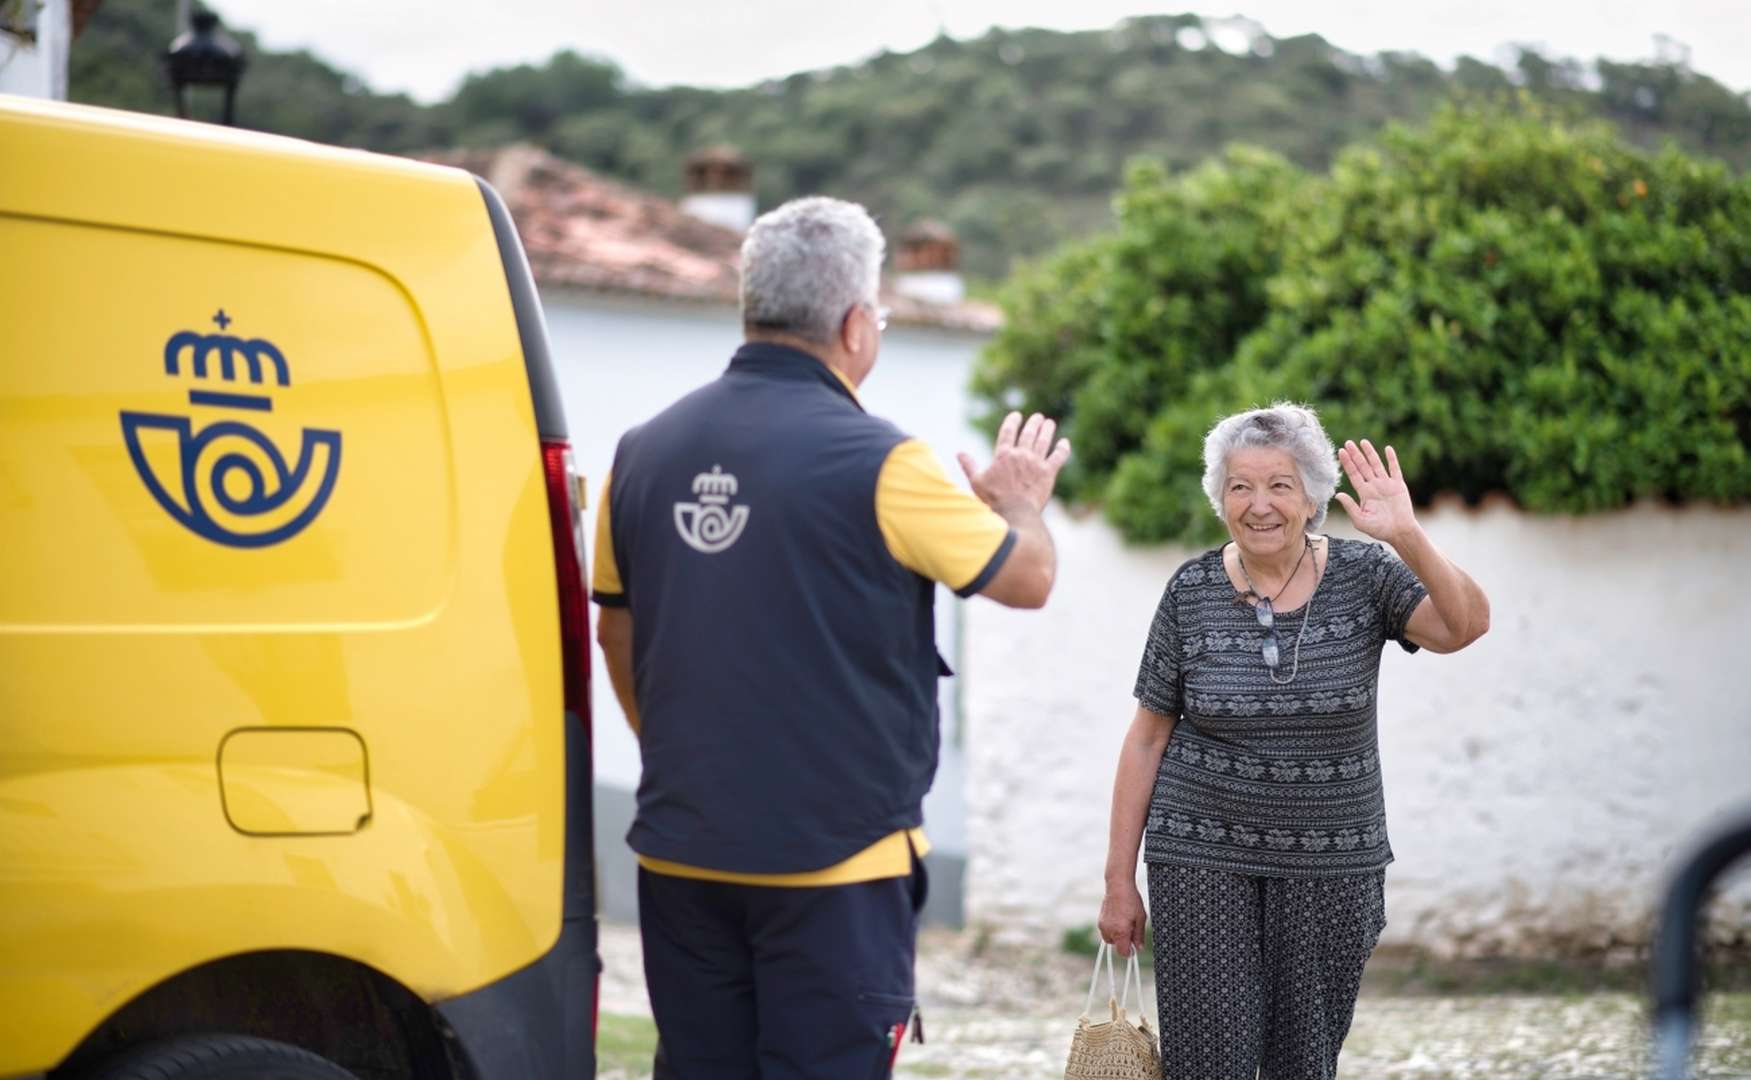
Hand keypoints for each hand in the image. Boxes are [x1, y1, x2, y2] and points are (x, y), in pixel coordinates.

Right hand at [957, 411, 1071, 514]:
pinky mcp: (1048, 473)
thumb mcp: (976, 482)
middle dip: (1034, 423)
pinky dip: (1063, 449)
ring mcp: (1036, 463)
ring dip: (1047, 430)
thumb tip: (959, 453)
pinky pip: (1058, 457)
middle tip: (1038, 417)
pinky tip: (1064, 442)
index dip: (1013, 421)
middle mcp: (1021, 455)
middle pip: (1029, 433)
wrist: (1014, 513)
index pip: (1008, 432)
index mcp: (1003, 455)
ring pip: (1044, 441)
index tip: (1017, 415)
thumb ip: (969, 465)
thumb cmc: (993, 500)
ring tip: (1049, 423)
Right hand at [1098, 879, 1147, 957]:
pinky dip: (1112, 929)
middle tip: (1131, 930)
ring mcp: (1102, 925)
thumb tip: (1139, 948)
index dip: (1129, 952)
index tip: (1134, 948)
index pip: (1123, 953)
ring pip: (1109, 939)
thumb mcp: (1141, 918)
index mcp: (1121, 932)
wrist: (1118, 886)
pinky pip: (1106, 931)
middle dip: (1123, 942)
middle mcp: (1109, 930)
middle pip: (1115, 946)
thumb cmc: (1132, 901)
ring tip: (1124, 922)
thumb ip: (1139, 936)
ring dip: (1116, 936)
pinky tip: (1118, 918)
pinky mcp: (1100, 920)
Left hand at [1335, 438, 1417, 544]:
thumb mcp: (1360, 520)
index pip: (1353, 474)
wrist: (1399, 532)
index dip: (1347, 463)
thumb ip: (1350, 506)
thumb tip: (1337, 494)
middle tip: (1348, 443)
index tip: (1341, 452)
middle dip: (1355, 455)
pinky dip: (1391, 459)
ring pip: (1376, 465)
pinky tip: (1387, 449)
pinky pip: (1395, 469)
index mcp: (1364, 493)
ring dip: (1370, 453)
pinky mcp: (1398, 485)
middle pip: (1362, 467)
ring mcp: (1386, 484)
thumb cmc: (1379, 529)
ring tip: (1363, 442)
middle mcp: (1374, 486)